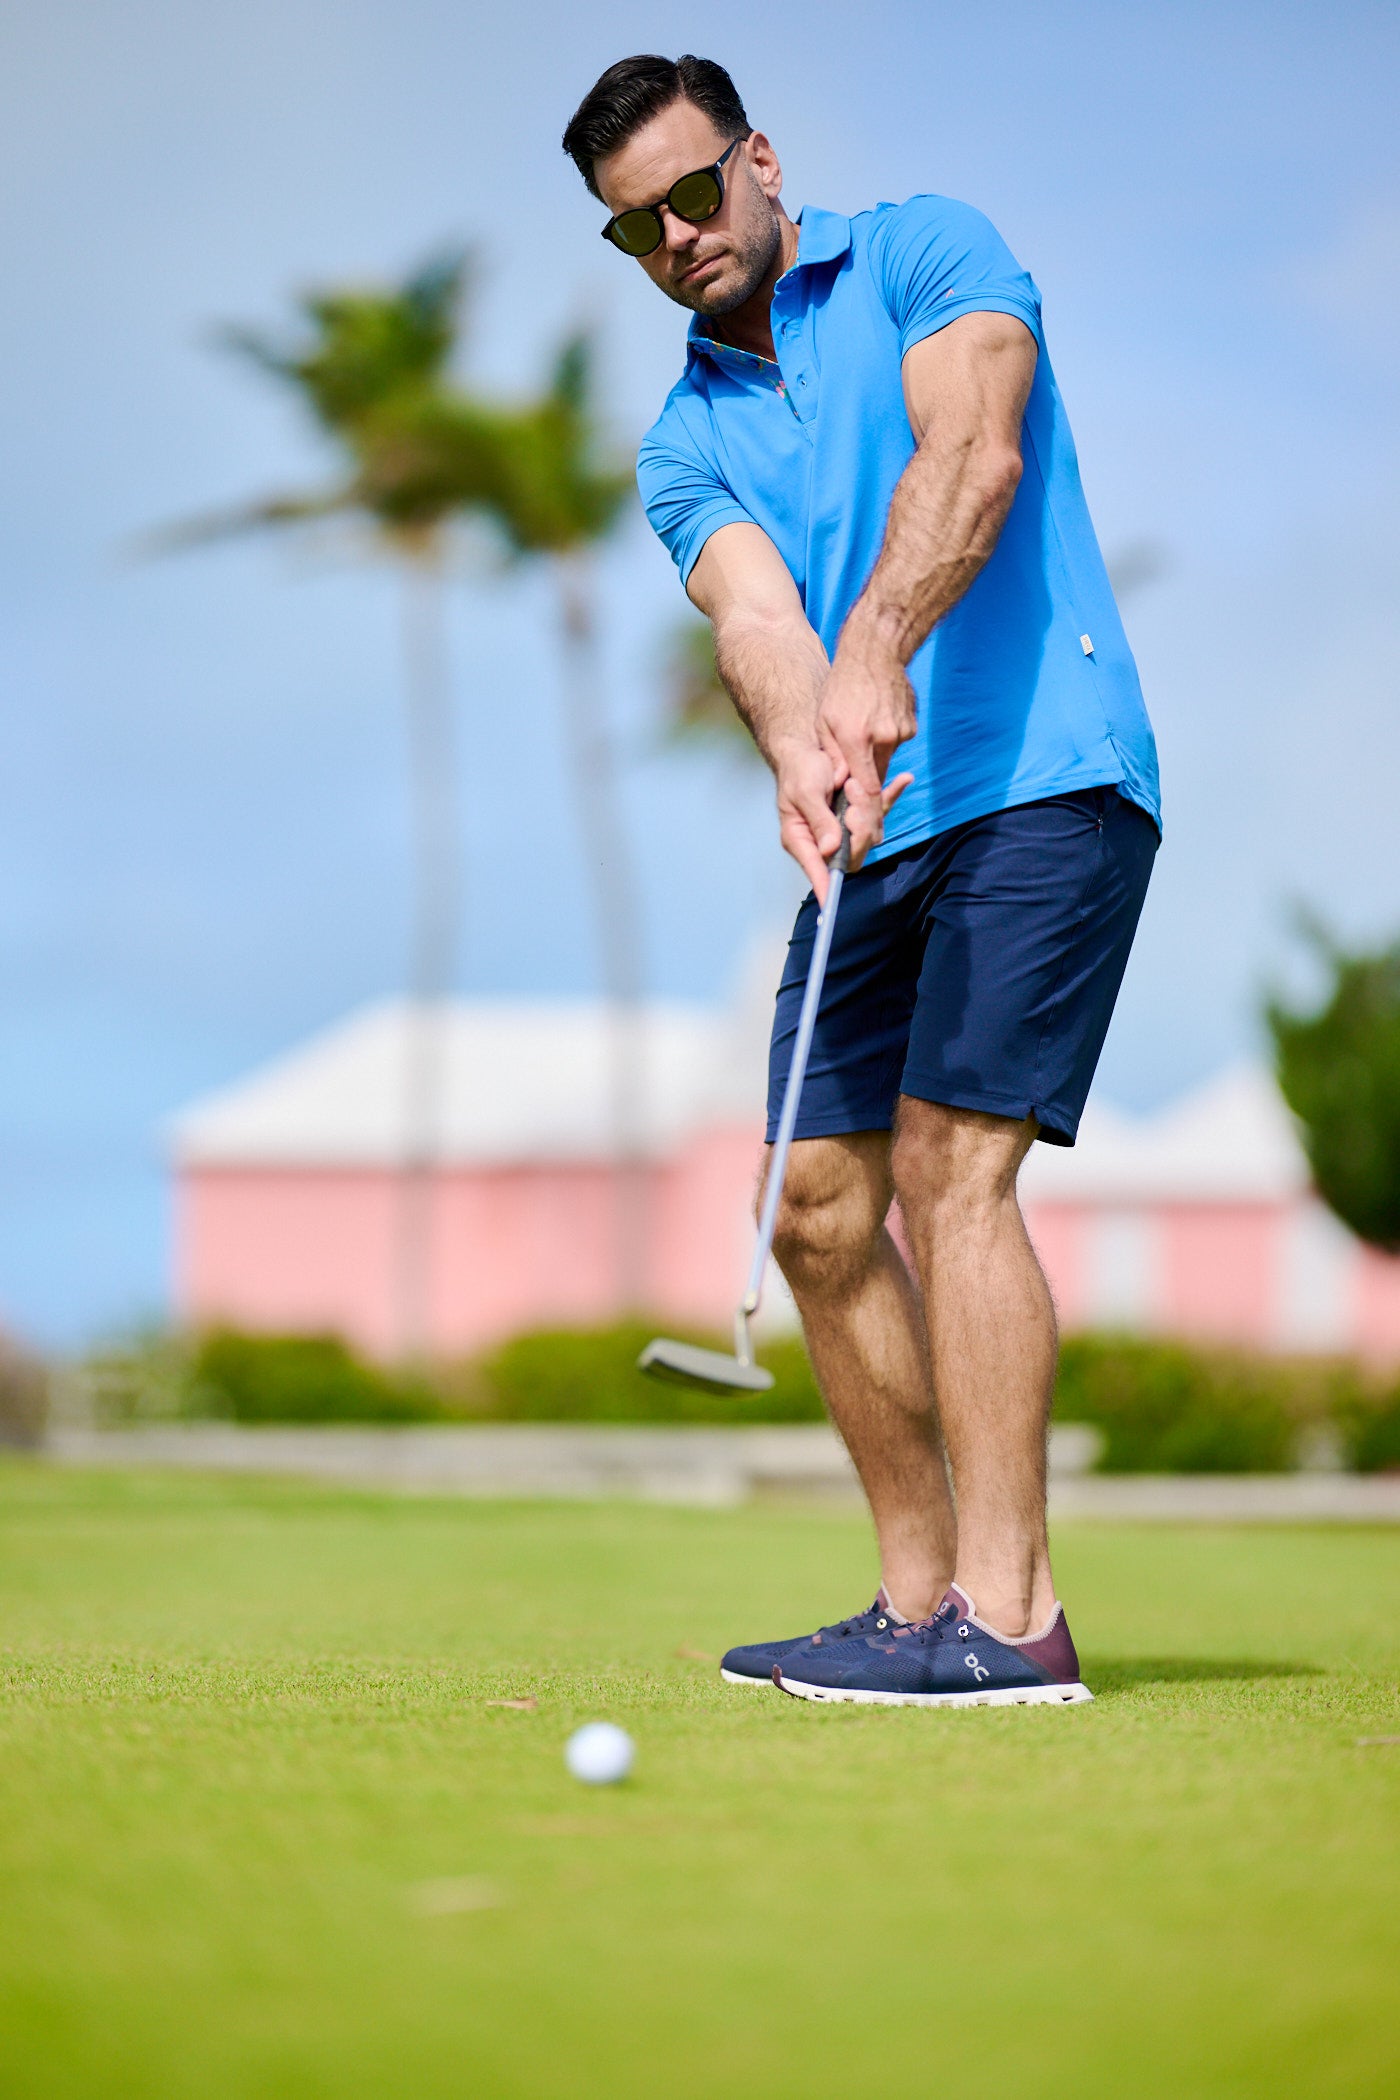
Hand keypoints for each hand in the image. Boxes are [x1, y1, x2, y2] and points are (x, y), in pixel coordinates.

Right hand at [772, 742, 910, 901]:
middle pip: (851, 855)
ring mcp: (842, 828)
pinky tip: (904, 780)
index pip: (817, 870)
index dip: (825, 887)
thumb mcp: (806, 793)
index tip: (830, 903)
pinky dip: (891, 794)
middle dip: (859, 830)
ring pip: (869, 833)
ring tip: (851, 783)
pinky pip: (879, 810)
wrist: (807, 746)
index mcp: (802, 839)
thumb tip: (830, 850)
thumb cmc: (799, 770)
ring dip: (868, 807)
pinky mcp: (857, 812)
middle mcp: (824, 839)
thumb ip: (819, 821)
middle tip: (851, 804)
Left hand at [815, 645, 916, 865]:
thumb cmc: (843, 686)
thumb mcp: (826, 722)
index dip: (868, 815)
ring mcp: (900, 730)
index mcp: (857, 739)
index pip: (868, 790)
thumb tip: (842, 789)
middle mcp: (882, 737)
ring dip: (872, 757)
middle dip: (867, 787)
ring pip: (885, 760)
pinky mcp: (910, 724)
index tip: (869, 835)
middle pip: (877, 777)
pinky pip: (894, 743)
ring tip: (861, 732)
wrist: (877, 649)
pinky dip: (884, 739)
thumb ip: (834, 758)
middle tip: (857, 791)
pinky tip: (875, 719)